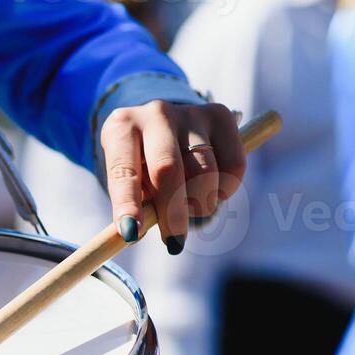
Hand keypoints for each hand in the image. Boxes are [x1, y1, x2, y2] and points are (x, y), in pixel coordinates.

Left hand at [101, 101, 244, 253]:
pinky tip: (211, 191)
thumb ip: (136, 204)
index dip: (128, 204)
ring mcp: (190, 113)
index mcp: (120, 128)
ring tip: (191, 210)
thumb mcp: (129, 180)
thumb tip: (138, 234)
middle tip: (174, 242)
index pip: (124, 171)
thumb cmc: (140, 162)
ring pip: (204, 172)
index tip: (131, 233)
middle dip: (172, 213)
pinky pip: (233, 166)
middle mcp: (155, 113)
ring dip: (200, 205)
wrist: (164, 123)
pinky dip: (224, 190)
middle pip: (168, 169)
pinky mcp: (221, 115)